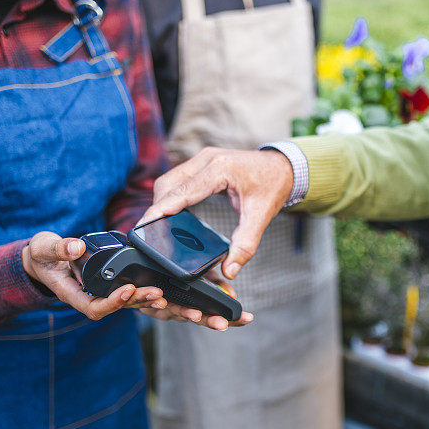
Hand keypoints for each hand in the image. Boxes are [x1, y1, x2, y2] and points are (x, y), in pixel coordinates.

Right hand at [22, 231, 166, 319]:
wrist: (41, 259)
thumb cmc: (41, 255)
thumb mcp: (44, 248)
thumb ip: (59, 248)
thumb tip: (76, 247)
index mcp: (71, 293)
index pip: (94, 306)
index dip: (112, 301)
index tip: (127, 288)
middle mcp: (87, 296)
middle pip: (115, 307)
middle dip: (136, 301)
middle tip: (156, 294)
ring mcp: (97, 293)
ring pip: (123, 303)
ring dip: (143, 300)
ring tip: (162, 296)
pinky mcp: (106, 286)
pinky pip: (126, 294)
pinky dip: (142, 294)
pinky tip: (159, 292)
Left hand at [138, 268, 253, 330]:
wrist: (140, 277)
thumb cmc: (174, 277)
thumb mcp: (199, 275)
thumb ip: (214, 283)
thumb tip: (229, 293)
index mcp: (197, 308)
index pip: (218, 315)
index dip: (233, 319)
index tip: (247, 318)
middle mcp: (183, 312)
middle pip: (200, 319)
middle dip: (211, 321)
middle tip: (222, 324)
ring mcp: (165, 310)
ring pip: (177, 314)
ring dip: (187, 314)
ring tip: (196, 314)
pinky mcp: (145, 306)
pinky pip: (151, 307)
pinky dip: (156, 304)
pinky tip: (161, 301)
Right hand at [140, 147, 293, 279]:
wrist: (284, 166)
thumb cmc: (273, 185)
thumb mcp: (262, 216)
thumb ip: (245, 244)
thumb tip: (230, 270)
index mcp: (220, 168)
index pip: (182, 191)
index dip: (160, 209)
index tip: (144, 225)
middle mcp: (207, 159)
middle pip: (168, 184)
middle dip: (157, 208)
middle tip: (148, 233)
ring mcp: (203, 158)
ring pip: (169, 180)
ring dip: (162, 201)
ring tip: (156, 227)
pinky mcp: (202, 163)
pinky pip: (178, 179)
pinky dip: (171, 196)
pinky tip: (170, 214)